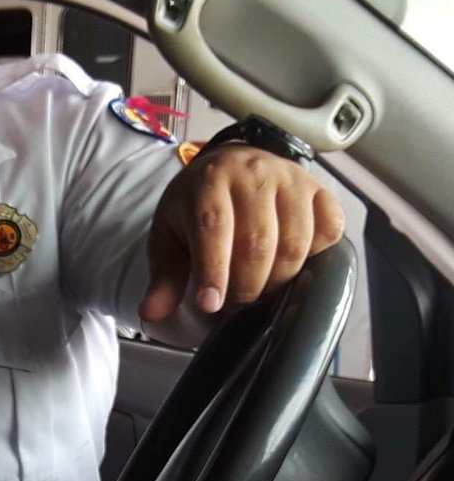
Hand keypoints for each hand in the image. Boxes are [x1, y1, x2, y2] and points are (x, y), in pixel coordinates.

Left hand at [140, 144, 344, 321]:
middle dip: (246, 286)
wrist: (227, 166)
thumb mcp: (169, 237)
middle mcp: (253, 174)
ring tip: (259, 288)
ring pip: (295, 242)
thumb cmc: (195, 207)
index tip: (211, 305)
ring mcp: (291, 179)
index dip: (214, 271)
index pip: (214, 229)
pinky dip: (313, 256)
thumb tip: (151, 313)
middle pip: (258, 243)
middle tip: (234, 302)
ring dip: (278, 279)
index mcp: (208, 182)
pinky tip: (290, 263)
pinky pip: (329, 230)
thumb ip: (164, 277)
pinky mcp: (319, 190)